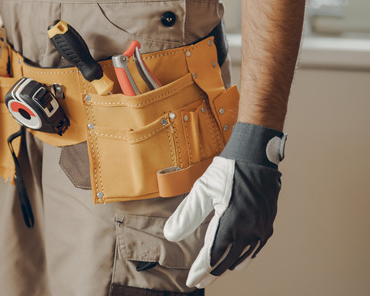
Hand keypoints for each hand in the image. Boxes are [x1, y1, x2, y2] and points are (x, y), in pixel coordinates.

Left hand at [163, 122, 285, 287]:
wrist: (256, 155)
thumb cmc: (227, 170)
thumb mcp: (202, 190)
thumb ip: (186, 215)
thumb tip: (170, 235)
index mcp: (232, 223)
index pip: (213, 256)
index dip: (200, 271)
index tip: (191, 282)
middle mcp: (249, 229)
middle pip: (227, 261)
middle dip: (211, 272)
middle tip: (199, 280)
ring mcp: (261, 228)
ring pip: (243, 257)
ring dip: (227, 266)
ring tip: (213, 271)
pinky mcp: (268, 223)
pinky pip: (256, 248)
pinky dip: (244, 257)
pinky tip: (237, 259)